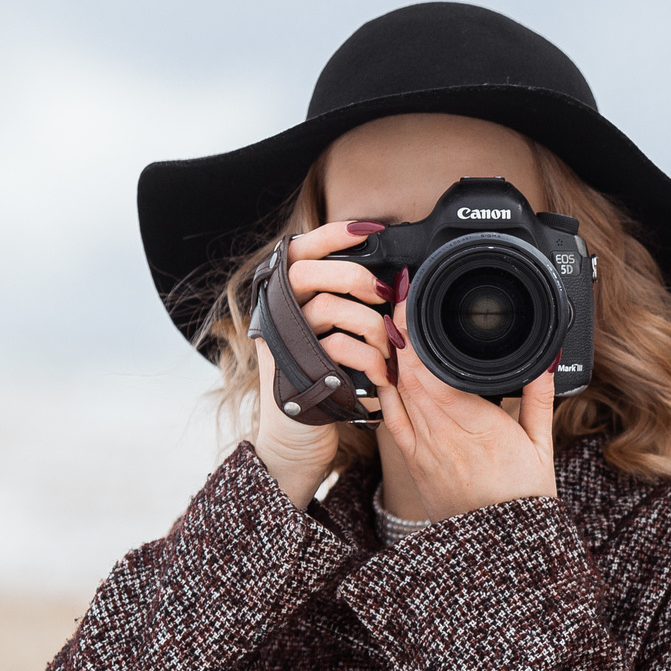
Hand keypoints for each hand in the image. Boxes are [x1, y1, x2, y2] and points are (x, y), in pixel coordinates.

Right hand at [250, 219, 399, 507]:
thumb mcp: (336, 342)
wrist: (299, 442)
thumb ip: (350, 309)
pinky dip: (367, 358)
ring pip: (326, 308)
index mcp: (287, 302)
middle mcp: (277, 317)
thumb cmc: (324, 387)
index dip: (331, 235)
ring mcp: (282, 344)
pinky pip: (335, 347)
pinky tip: (382, 374)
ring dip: (370, 324)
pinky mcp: (293, 370)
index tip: (369, 228)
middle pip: (307, 272)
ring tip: (391, 347)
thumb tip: (393, 282)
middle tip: (384, 293)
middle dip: (354, 276)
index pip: (298, 252)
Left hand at [374, 283, 559, 521]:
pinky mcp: (411, 462)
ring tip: (390, 325)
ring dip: (387, 356)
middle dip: (396, 332)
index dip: (413, 331)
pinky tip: (386, 370)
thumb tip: (543, 357)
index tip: (411, 298)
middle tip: (397, 299)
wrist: (501, 549)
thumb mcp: (541, 444)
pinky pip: (389, 417)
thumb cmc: (523, 499)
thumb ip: (538, 396)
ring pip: (391, 391)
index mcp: (476, 426)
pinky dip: (384, 388)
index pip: (429, 368)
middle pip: (403, 372)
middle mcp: (441, 436)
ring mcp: (421, 450)